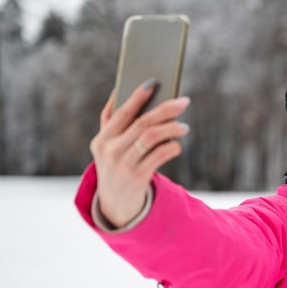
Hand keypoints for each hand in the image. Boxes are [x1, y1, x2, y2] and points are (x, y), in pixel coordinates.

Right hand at [90, 79, 190, 227]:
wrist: (115, 205)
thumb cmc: (116, 166)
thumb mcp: (107, 147)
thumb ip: (111, 122)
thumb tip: (120, 91)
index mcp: (102, 139)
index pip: (122, 113)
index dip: (138, 96)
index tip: (154, 82)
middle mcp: (110, 151)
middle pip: (141, 123)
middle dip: (165, 109)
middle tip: (184, 102)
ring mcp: (123, 165)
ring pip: (151, 137)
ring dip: (172, 128)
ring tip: (184, 126)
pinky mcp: (137, 178)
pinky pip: (159, 155)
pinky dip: (171, 146)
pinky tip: (177, 145)